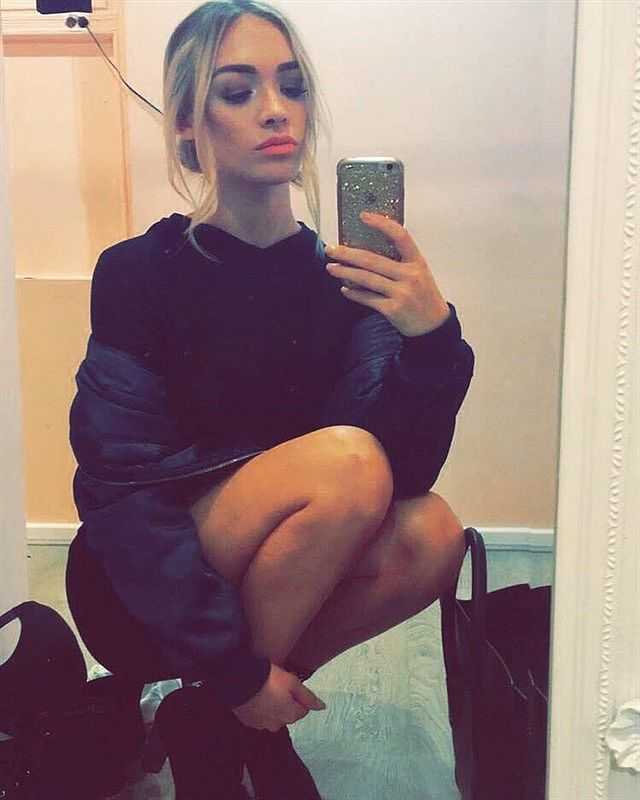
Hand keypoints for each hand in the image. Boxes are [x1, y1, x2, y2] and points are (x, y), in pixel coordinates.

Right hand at [231, 663, 325, 731]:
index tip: (289, 684)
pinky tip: (256, 696)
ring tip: (265, 690)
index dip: (298, 696)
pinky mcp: (248, 722)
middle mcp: (277, 725)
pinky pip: (260, 717)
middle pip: (288, 714)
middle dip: (286, 702)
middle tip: (278, 685)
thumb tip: (323, 707)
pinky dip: (260, 709)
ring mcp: (261, 725)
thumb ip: (308, 697)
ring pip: (274, 716)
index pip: (303, 709)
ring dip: (273, 706)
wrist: (239, 680)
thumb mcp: (292, 682)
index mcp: (290, 716)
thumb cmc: (269, 679)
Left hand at [325, 212, 450, 336]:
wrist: (433, 325)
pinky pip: (368, 298)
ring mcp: (401, 293)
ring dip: (345, 273)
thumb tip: (367, 252)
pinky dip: (354, 293)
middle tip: (331, 249)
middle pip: (373, 260)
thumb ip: (400, 262)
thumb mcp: (419, 273)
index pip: (400, 236)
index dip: (382, 224)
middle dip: (348, 254)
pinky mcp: (393, 309)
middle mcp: (410, 275)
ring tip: (331, 268)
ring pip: (366, 279)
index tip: (363, 216)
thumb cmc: (423, 296)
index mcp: (417, 262)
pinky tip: (345, 288)